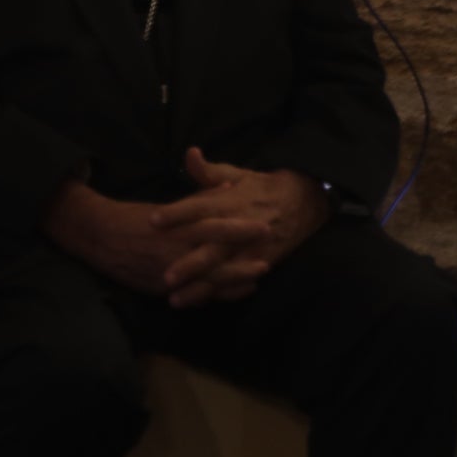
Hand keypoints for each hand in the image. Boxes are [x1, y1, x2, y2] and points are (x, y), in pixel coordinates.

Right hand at [44, 180, 268, 305]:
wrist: (100, 238)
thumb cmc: (137, 218)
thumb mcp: (168, 206)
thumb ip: (201, 199)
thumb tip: (230, 187)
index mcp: (176, 227)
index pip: (213, 227)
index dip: (239, 228)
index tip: (263, 226)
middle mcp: (175, 252)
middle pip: (215, 260)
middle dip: (243, 262)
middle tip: (268, 260)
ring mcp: (169, 274)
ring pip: (208, 281)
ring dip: (234, 281)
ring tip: (257, 278)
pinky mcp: (163, 290)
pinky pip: (195, 295)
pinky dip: (216, 295)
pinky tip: (236, 293)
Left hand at [151, 148, 328, 303]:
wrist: (303, 202)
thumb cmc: (260, 187)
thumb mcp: (237, 173)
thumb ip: (209, 170)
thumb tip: (189, 153)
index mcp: (230, 202)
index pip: (200, 207)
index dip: (177, 213)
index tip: (153, 220)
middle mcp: (239, 228)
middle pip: (211, 247)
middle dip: (189, 263)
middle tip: (165, 276)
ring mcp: (250, 250)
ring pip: (222, 272)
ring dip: (199, 287)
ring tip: (175, 299)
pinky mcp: (260, 263)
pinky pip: (236, 282)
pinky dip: (218, 294)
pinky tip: (198, 303)